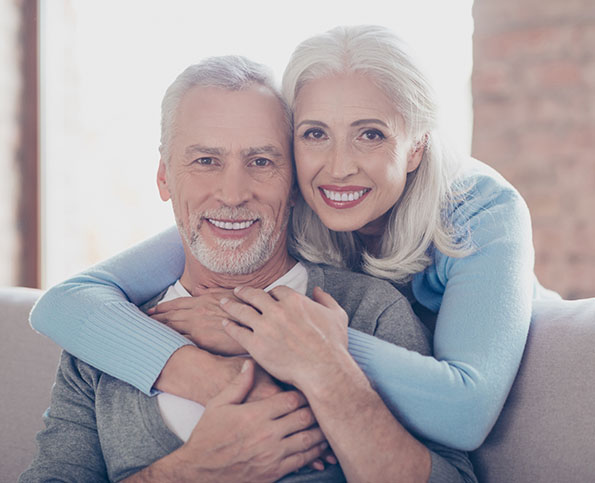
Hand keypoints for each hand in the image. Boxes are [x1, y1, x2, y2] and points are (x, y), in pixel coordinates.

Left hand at [148, 288, 244, 354]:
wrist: (257, 321)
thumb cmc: (245, 308)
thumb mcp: (228, 295)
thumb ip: (210, 293)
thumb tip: (197, 291)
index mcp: (203, 300)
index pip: (176, 304)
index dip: (162, 308)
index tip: (151, 311)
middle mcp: (197, 312)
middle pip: (169, 316)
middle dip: (154, 320)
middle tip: (139, 324)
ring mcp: (199, 326)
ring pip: (171, 328)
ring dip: (156, 331)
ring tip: (143, 334)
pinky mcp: (202, 340)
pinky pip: (180, 341)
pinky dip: (168, 342)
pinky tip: (160, 346)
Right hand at [171, 360, 328, 482]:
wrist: (198, 470)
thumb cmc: (207, 435)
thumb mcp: (218, 404)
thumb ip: (238, 384)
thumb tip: (250, 363)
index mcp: (256, 414)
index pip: (291, 400)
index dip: (304, 393)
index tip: (310, 389)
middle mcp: (267, 434)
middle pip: (304, 418)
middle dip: (316, 410)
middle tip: (326, 403)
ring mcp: (272, 455)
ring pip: (308, 440)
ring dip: (321, 432)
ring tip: (330, 424)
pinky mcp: (273, 472)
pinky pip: (301, 461)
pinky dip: (314, 454)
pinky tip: (320, 448)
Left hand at [220, 286, 348, 388]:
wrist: (324, 370)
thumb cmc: (333, 345)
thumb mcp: (337, 316)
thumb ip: (326, 300)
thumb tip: (317, 290)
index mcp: (295, 301)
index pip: (277, 291)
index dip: (271, 293)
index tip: (266, 296)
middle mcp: (277, 310)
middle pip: (255, 296)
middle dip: (245, 292)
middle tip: (237, 291)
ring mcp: (265, 327)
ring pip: (242, 311)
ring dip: (232, 305)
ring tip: (224, 303)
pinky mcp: (256, 345)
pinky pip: (237, 332)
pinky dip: (230, 326)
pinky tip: (225, 324)